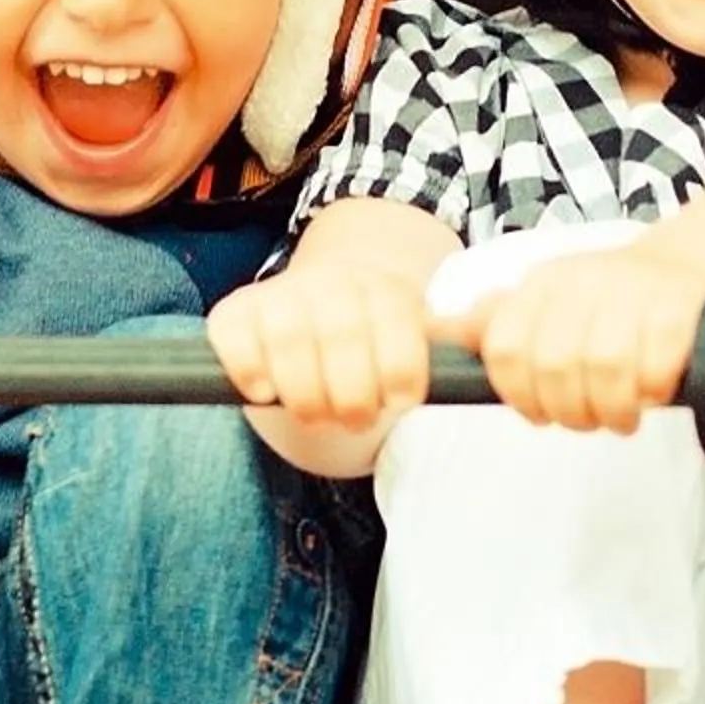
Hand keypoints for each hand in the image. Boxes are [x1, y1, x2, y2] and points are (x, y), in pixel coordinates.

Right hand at [209, 258, 435, 437]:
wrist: (323, 309)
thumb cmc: (373, 348)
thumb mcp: (413, 347)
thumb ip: (438, 359)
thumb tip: (470, 367)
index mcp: (389, 291)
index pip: (398, 333)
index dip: (399, 378)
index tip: (398, 402)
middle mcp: (334, 282)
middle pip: (343, 336)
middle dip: (351, 396)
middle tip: (356, 421)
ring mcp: (281, 293)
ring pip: (288, 338)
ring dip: (304, 393)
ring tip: (315, 414)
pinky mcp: (234, 310)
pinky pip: (235, 338)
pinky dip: (249, 370)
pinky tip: (265, 391)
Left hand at [454, 241, 704, 433]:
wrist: (685, 269)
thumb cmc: (608, 305)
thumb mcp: (548, 308)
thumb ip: (497, 325)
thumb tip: (437, 335)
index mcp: (542, 283)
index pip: (505, 348)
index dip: (518, 395)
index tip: (539, 415)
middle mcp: (583, 279)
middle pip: (555, 364)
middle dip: (569, 410)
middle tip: (587, 422)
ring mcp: (634, 288)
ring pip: (606, 365)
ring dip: (613, 409)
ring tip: (620, 419)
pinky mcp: (680, 303)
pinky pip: (659, 360)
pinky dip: (654, 389)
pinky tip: (654, 396)